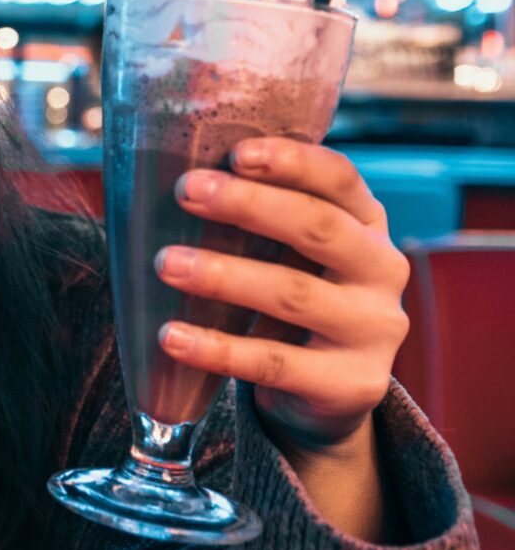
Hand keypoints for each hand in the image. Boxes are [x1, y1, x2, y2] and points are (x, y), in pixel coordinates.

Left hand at [153, 139, 409, 454]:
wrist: (327, 397)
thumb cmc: (293, 302)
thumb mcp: (291, 255)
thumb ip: (260, 222)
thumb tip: (177, 181)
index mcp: (368, 225)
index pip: (339, 179)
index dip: (292, 161)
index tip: (236, 153)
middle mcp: (382, 270)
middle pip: (318, 227)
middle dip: (249, 205)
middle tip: (188, 191)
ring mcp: (374, 329)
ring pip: (293, 294)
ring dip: (224, 275)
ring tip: (168, 264)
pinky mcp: (353, 383)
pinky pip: (275, 362)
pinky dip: (218, 349)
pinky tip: (172, 336)